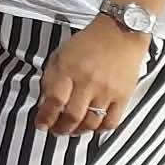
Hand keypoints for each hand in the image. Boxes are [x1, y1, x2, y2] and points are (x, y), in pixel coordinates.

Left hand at [37, 16, 149, 134]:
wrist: (119, 33)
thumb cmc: (87, 43)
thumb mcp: (60, 54)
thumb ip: (51, 78)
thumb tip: (45, 102)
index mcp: (67, 69)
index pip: (54, 101)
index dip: (45, 117)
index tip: (41, 125)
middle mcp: (86, 82)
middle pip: (72, 116)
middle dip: (61, 129)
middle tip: (57, 131)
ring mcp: (106, 91)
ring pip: (91, 122)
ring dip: (79, 131)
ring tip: (73, 131)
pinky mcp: (123, 96)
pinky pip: (111, 121)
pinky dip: (100, 129)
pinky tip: (93, 127)